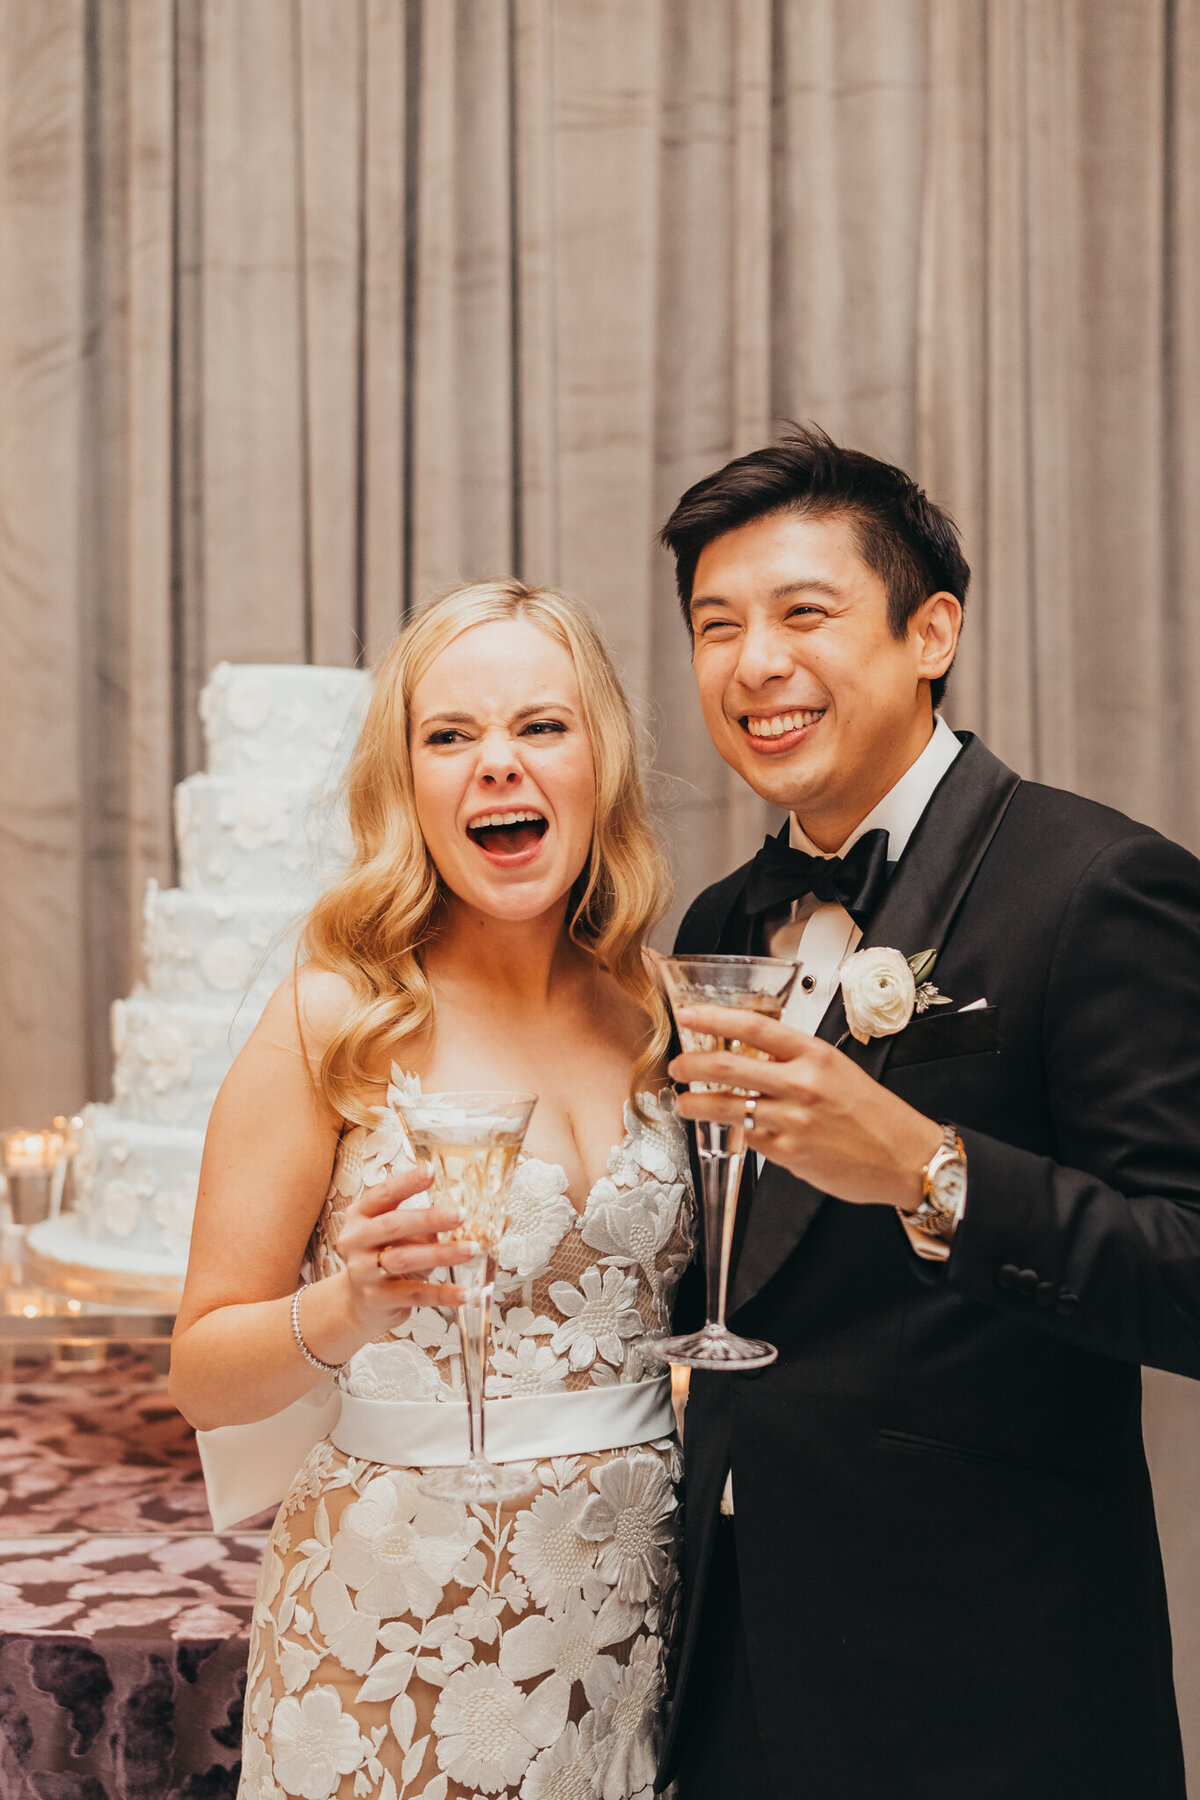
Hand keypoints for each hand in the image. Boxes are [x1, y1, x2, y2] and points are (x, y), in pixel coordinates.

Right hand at [336, 1164, 476, 1332]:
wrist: (356, 1304)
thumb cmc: (384, 1259)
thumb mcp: (400, 1236)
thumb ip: (435, 1225)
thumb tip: (496, 1220)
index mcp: (361, 1215)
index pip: (382, 1194)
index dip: (406, 1182)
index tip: (431, 1171)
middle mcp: (356, 1240)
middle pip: (392, 1225)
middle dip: (428, 1219)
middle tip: (460, 1214)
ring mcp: (363, 1271)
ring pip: (404, 1259)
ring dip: (440, 1253)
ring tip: (471, 1249)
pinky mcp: (376, 1299)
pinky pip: (414, 1294)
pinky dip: (441, 1294)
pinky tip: (464, 1293)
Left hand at [669, 1004, 942, 1208]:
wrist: (904, 1156)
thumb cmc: (873, 1113)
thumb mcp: (837, 1069)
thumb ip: (795, 1060)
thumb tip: (752, 1056)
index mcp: (814, 1055)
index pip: (753, 1028)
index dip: (713, 1019)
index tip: (688, 1015)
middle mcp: (800, 1084)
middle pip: (727, 1067)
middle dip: (689, 1066)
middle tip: (676, 1067)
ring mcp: (792, 1120)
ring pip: (725, 1107)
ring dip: (694, 1104)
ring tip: (684, 1103)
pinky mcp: (787, 1153)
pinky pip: (745, 1138)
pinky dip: (729, 1133)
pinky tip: (723, 1130)